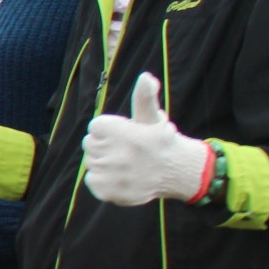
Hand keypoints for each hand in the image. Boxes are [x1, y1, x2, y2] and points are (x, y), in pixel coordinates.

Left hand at [83, 73, 214, 205]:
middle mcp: (116, 153)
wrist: (179, 173)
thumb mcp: (152, 117)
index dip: (109, 130)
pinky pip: (91, 180)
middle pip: (90, 144)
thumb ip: (144, 97)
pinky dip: (103, 180)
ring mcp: (111, 174)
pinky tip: (121, 177)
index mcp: (123, 132)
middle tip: (127, 150)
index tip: (126, 134)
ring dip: (105, 163)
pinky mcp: (107, 191)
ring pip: (91, 163)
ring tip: (127, 164)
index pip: (95, 127)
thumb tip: (145, 77)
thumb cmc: (161, 141)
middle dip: (105, 145)